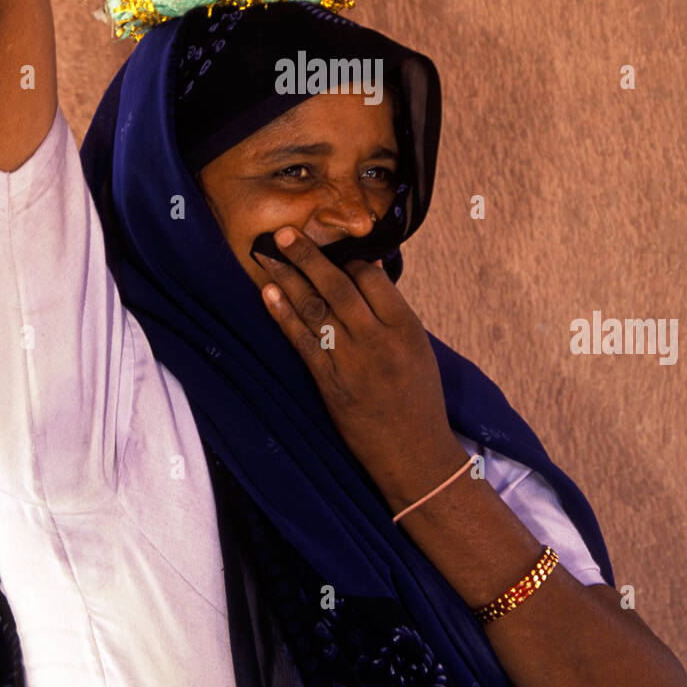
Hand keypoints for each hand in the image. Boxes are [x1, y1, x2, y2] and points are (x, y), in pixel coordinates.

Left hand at [257, 226, 462, 501]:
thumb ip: (392, 311)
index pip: (372, 277)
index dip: (349, 259)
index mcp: (405, 327)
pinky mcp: (329, 383)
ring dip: (288, 279)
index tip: (332, 248)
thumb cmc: (418, 397)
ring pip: (314, 309)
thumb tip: (366, 272)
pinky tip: (269, 294)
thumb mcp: (418, 347)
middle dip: (309, 256)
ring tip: (268, 253)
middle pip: (338, 286)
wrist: (414, 454)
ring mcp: (350, 361)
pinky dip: (283, 316)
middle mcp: (377, 339)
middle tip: (286, 232)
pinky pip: (302, 342)